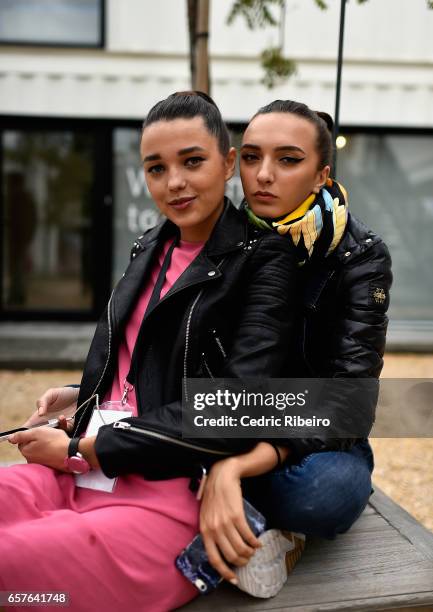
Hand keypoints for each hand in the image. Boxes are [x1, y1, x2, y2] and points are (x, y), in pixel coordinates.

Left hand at [8, 426, 69, 470]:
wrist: (71, 453)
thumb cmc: (55, 441)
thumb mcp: (36, 432)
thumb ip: (21, 435)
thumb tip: (10, 438)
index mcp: (26, 451)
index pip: (23, 440)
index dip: (32, 433)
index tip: (42, 431)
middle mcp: (31, 459)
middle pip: (32, 444)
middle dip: (40, 437)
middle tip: (51, 432)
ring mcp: (40, 462)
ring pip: (41, 447)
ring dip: (48, 440)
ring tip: (58, 435)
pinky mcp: (49, 464)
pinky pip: (49, 452)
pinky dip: (53, 447)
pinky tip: (60, 443)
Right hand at [24, 386, 78, 430]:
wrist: (80, 394)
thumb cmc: (63, 394)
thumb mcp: (51, 394)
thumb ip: (42, 401)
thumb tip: (39, 413)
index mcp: (40, 417)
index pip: (29, 426)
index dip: (25, 432)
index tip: (23, 434)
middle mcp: (48, 423)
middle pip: (39, 434)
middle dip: (37, 435)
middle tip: (40, 429)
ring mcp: (58, 426)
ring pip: (50, 434)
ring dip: (50, 430)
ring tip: (53, 420)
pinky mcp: (68, 426)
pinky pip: (63, 430)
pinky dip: (62, 424)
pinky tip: (62, 417)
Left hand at [199, 457, 260, 582]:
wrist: (221, 476)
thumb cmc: (214, 496)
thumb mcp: (206, 515)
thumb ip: (210, 531)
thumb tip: (220, 550)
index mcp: (204, 531)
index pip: (214, 559)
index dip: (225, 572)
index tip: (234, 579)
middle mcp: (214, 529)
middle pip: (230, 556)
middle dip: (241, 561)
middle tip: (247, 560)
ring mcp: (225, 523)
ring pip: (240, 548)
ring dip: (249, 552)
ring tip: (253, 551)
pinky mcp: (236, 515)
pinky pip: (248, 535)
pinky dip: (254, 542)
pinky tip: (258, 543)